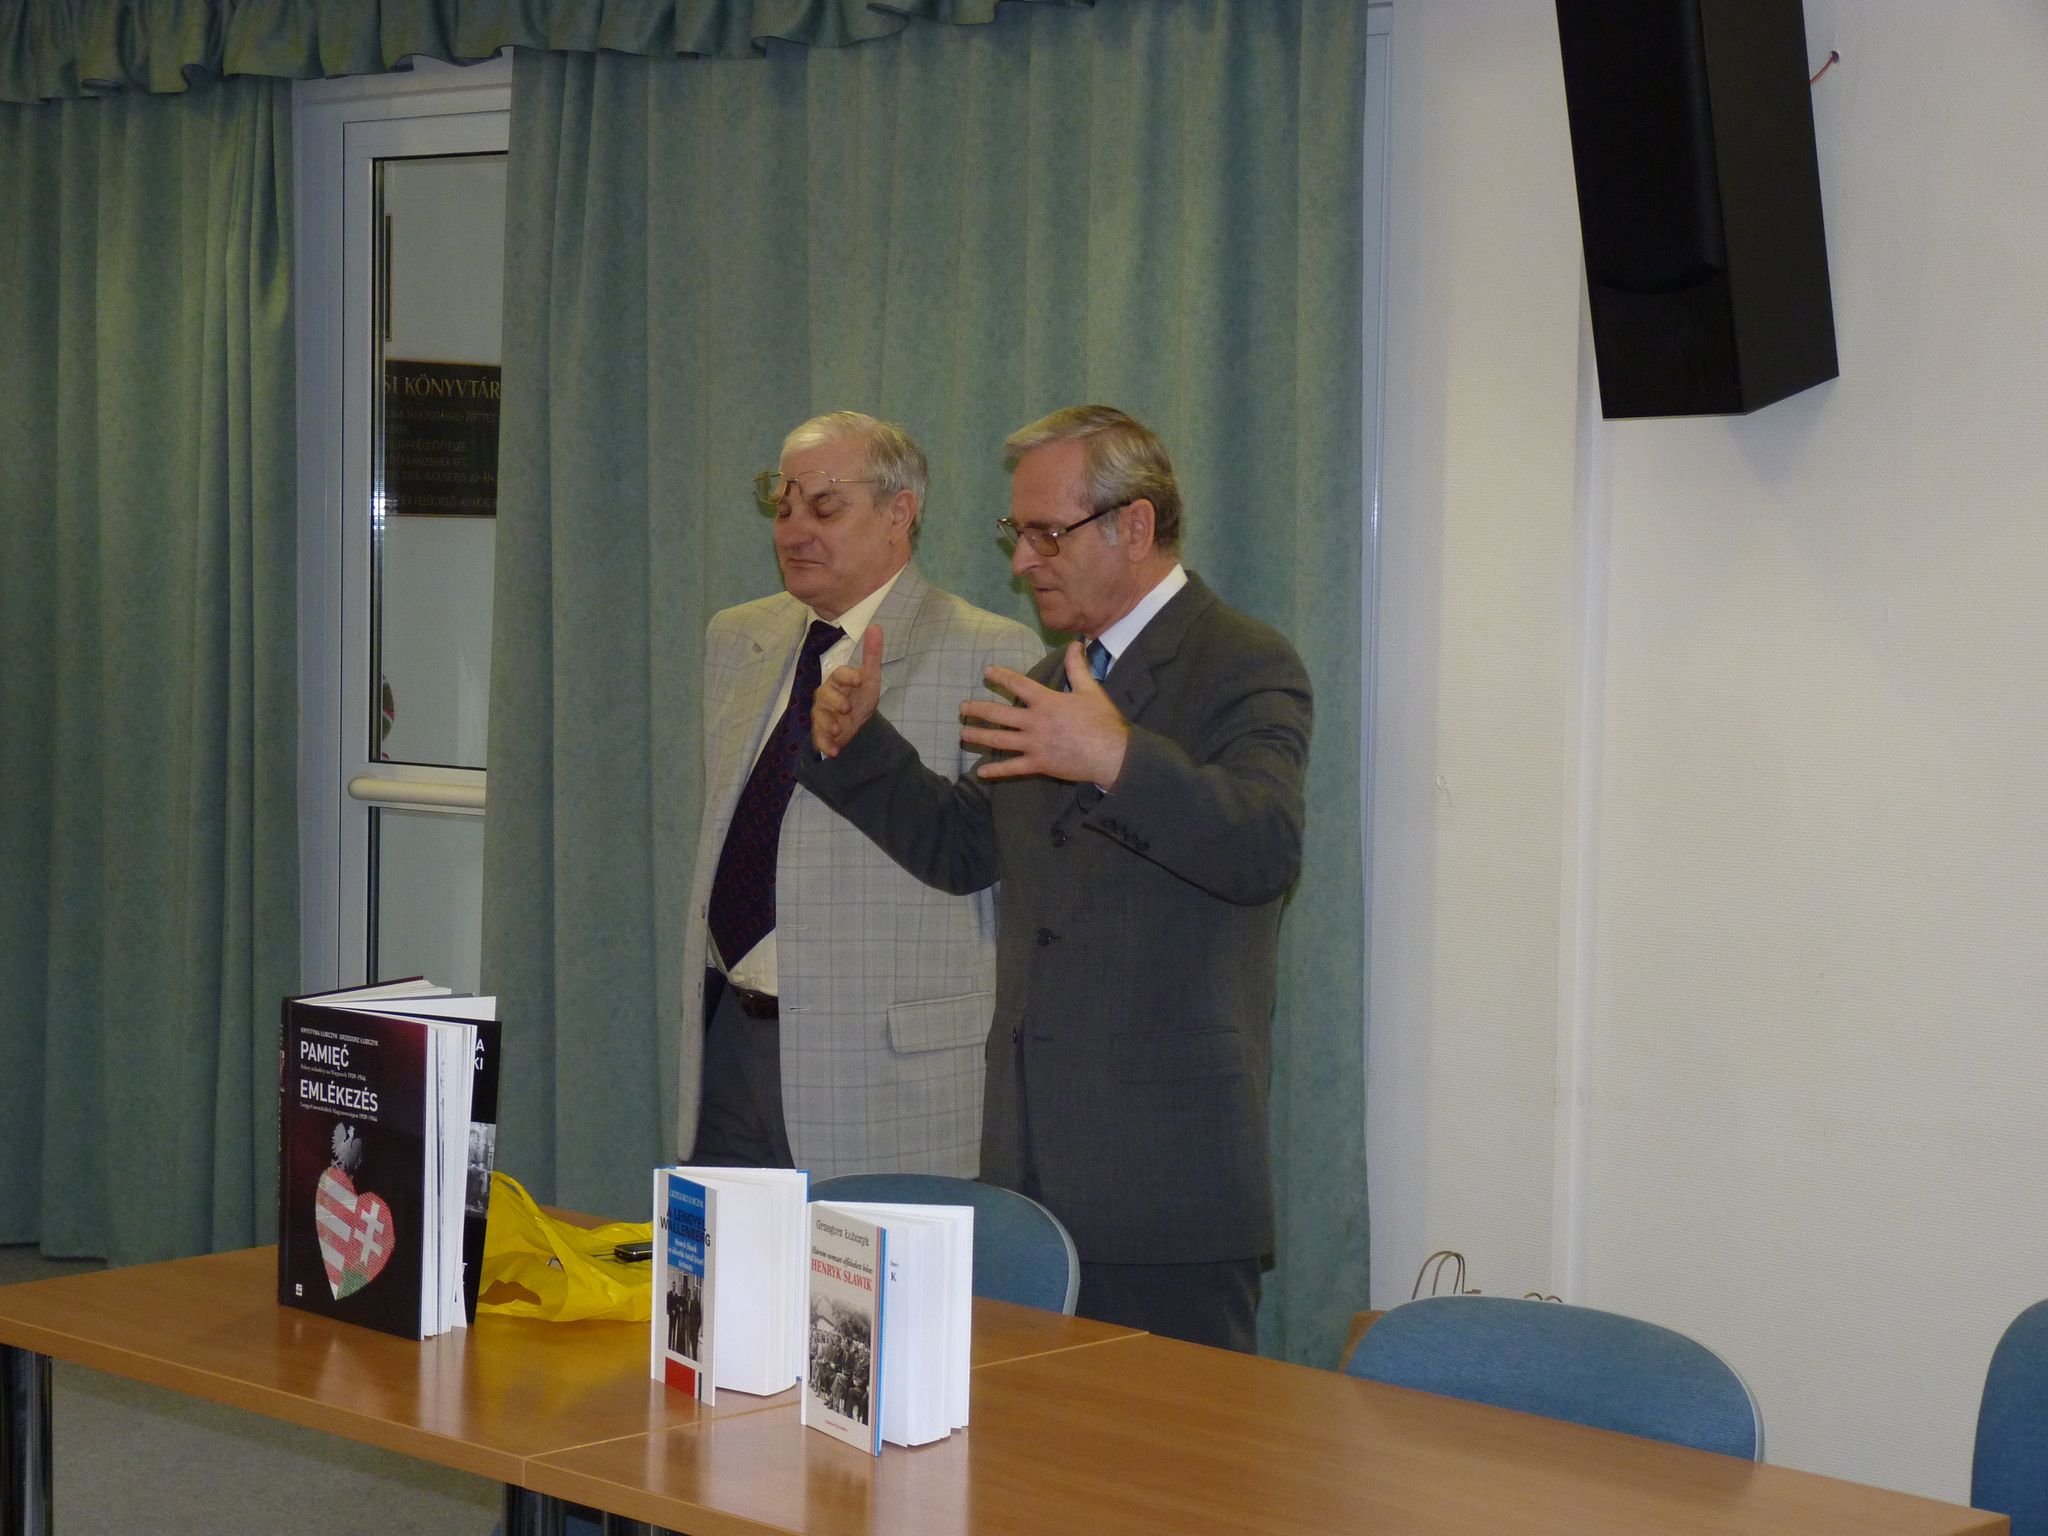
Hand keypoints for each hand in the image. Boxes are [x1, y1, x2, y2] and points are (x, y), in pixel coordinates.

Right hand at [813, 625, 881, 757]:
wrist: (857, 725)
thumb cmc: (860, 698)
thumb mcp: (870, 678)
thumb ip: (872, 655)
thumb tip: (876, 626)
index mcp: (838, 681)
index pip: (839, 674)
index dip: (847, 676)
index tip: (859, 679)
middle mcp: (826, 696)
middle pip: (824, 695)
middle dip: (834, 701)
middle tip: (846, 708)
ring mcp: (822, 715)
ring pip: (819, 717)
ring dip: (827, 724)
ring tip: (839, 731)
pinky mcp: (821, 733)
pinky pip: (819, 739)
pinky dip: (825, 745)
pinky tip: (834, 752)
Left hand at [961, 642, 1130, 784]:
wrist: (1112, 754)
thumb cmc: (1102, 721)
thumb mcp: (1090, 690)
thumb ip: (1077, 667)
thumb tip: (1075, 643)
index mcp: (1047, 702)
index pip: (1019, 685)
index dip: (1002, 677)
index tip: (987, 672)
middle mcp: (1035, 722)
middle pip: (1000, 714)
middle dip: (978, 709)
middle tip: (962, 708)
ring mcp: (1034, 745)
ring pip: (1000, 740)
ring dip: (979, 736)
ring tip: (963, 733)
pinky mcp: (1038, 764)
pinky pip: (1012, 768)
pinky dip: (996, 771)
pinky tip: (980, 772)